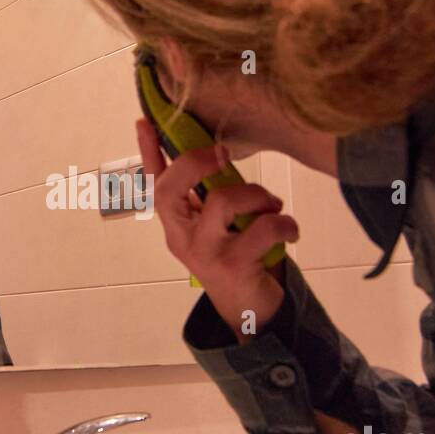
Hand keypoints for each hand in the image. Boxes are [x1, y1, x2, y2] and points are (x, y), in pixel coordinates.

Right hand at [135, 117, 298, 340]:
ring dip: (258, 196)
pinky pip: (263, 229)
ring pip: (223, 201)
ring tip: (273, 206)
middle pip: (172, 189)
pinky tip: (290, 230)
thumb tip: (218, 152)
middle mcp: (182, 237)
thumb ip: (211, 195)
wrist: (248, 312)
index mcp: (176, 223)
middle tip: (225, 155)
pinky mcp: (232, 266)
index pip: (154, 184)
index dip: (148, 152)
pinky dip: (285, 223)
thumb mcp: (218, 225)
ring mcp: (204, 252)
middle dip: (199, 162)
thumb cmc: (236, 257)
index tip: (144, 121)